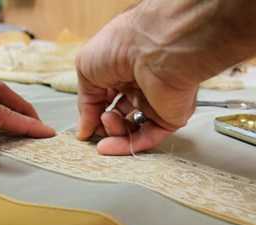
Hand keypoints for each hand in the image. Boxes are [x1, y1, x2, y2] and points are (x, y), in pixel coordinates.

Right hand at [76, 0, 255, 154]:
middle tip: (97, 132)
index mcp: (122, 68)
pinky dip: (132, 146)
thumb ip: (86, 99)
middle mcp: (140, 85)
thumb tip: (83, 128)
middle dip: (104, 128)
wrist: (165, 44)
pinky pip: (150, 136)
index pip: (104, 97)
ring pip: (133, 131)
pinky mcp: (172, 116)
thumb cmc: (127, 45)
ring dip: (115, 139)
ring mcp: (156, 102)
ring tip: (105, 139)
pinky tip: (114, 149)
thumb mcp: (89, 67)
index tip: (83, 131)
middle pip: (118, 117)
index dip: (92, 114)